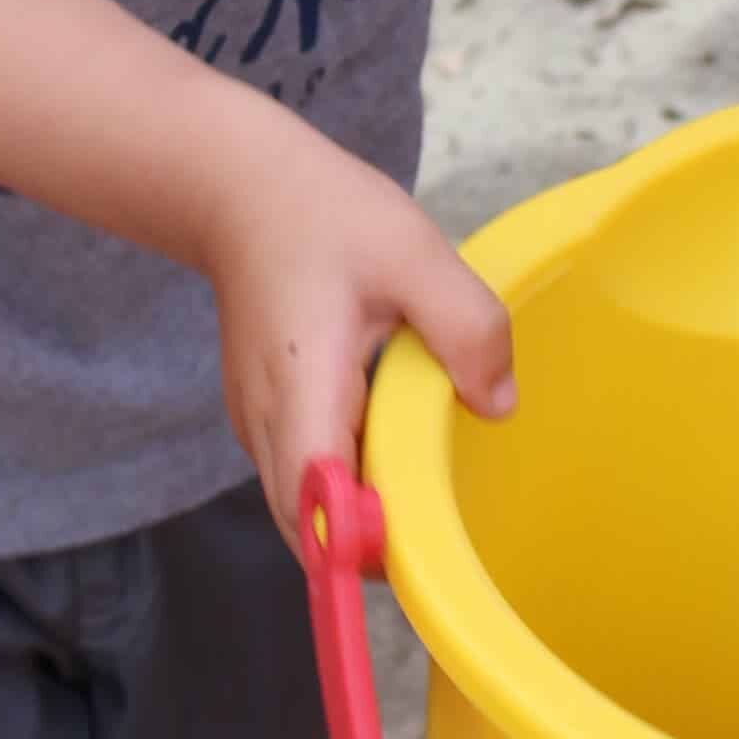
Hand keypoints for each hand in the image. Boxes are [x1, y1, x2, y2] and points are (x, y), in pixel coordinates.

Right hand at [202, 121, 514, 549]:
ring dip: (358, 518)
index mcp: (303, 386)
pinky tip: (395, 453)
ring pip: (302, 507)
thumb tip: (497, 405)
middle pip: (307, 524)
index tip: (418, 544)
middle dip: (370, 547)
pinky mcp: (264, 417)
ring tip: (429, 497)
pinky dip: (343, 486)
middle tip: (446, 533)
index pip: (316, 499)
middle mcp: (266, 421)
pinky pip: (303, 475)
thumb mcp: (414, 254)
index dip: (362, 540)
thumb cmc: (324, 216)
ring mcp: (256, 425)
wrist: (241, 190)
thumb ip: (465, 327)